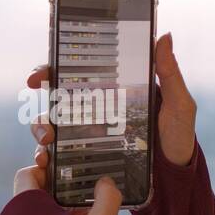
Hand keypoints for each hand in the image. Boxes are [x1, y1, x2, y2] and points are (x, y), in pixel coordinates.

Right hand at [24, 30, 196, 167]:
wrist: (175, 178)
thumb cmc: (178, 137)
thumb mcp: (179, 105)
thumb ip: (170, 73)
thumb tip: (164, 36)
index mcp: (116, 90)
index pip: (81, 73)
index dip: (56, 67)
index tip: (42, 72)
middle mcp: (99, 108)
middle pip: (60, 95)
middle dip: (42, 92)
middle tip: (36, 96)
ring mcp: (92, 133)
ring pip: (55, 123)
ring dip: (42, 126)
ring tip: (47, 137)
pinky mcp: (90, 156)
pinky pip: (61, 153)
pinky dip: (48, 155)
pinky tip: (47, 159)